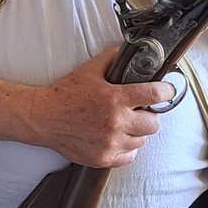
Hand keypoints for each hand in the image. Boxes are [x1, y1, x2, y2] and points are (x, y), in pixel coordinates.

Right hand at [33, 48, 178, 167]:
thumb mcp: (88, 70)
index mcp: (115, 99)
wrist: (42, 118)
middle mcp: (116, 122)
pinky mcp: (103, 158)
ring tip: (122, 124)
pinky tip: (115, 138)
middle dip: (148, 115)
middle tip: (136, 111)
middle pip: (154, 124)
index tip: (165, 91)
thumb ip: (111, 59)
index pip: (156, 95)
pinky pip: (129, 156)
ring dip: (135, 132)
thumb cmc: (64, 94)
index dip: (165, 91)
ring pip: (141, 140)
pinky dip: (126, 148)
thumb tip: (129, 50)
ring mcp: (110, 143)